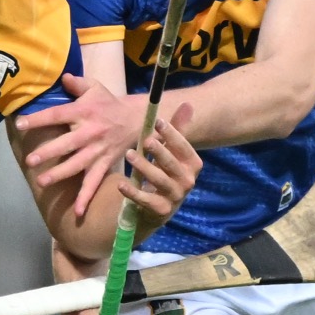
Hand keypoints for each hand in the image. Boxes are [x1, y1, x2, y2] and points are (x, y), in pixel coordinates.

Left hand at [18, 75, 145, 215]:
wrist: (137, 119)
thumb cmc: (109, 103)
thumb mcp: (95, 88)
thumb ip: (77, 84)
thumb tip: (62, 77)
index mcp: (84, 112)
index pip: (57, 115)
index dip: (39, 119)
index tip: (20, 123)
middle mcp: (90, 132)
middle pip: (66, 143)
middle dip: (48, 152)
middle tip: (30, 160)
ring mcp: (97, 151)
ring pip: (77, 165)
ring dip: (60, 174)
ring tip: (42, 182)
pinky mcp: (105, 164)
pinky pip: (95, 182)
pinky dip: (87, 197)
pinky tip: (78, 212)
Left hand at [117, 103, 201, 224]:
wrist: (159, 208)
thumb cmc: (165, 173)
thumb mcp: (172, 153)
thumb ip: (177, 130)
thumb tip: (187, 104)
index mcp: (193, 164)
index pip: (183, 146)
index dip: (172, 134)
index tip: (158, 122)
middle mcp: (188, 181)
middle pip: (171, 163)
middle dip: (158, 151)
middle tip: (145, 139)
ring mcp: (175, 197)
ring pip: (158, 180)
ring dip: (143, 167)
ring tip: (129, 154)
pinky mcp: (161, 210)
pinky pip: (145, 200)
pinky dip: (133, 192)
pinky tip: (121, 184)